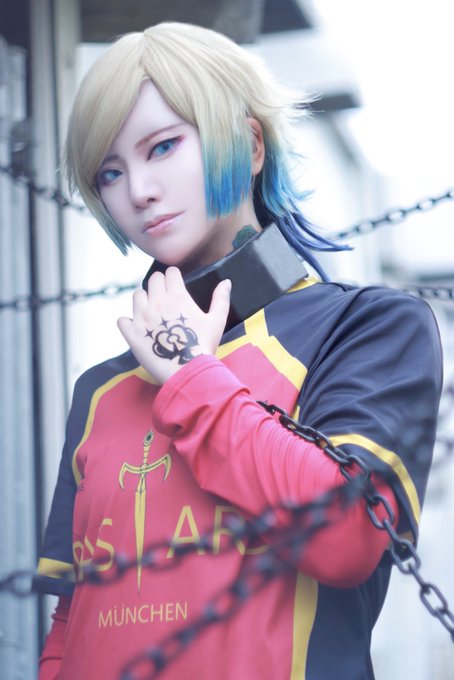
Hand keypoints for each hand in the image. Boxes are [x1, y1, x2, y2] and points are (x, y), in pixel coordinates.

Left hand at [117, 267, 230, 383]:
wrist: (187, 371)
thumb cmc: (203, 346)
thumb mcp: (217, 321)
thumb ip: (221, 299)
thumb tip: (226, 282)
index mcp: (177, 297)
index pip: (170, 273)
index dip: (174, 276)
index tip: (176, 284)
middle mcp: (157, 303)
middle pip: (152, 280)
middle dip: (159, 284)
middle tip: (164, 297)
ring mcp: (141, 317)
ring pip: (136, 295)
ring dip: (143, 300)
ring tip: (151, 311)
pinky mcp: (131, 333)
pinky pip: (122, 320)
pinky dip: (128, 322)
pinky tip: (137, 328)